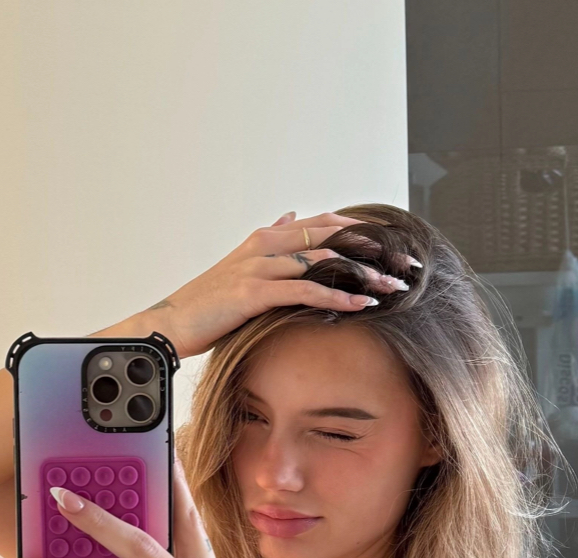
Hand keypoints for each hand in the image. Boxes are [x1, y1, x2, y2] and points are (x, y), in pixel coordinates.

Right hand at [134, 211, 414, 359]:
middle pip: (333, 237)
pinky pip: (305, 292)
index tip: (394, 248)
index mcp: (267, 236)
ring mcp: (260, 266)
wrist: (170, 323)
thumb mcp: (241, 263)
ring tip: (393, 289)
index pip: (325, 224)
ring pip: (324, 262)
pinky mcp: (254, 292)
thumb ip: (270, 239)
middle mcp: (266, 244)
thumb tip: (289, 216)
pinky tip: (360, 306)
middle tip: (407, 266)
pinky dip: (336, 298)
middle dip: (374, 252)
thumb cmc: (207, 303)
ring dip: (363, 276)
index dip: (362, 233)